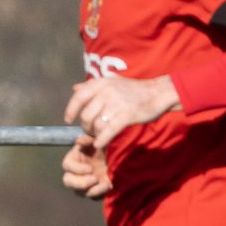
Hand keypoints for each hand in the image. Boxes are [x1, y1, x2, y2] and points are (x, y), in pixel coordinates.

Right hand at [60, 138, 112, 199]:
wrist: (121, 153)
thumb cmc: (106, 143)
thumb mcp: (99, 137)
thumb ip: (89, 137)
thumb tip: (78, 141)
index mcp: (74, 158)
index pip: (67, 166)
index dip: (77, 169)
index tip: (90, 168)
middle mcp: (77, 172)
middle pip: (68, 182)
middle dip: (80, 183)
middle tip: (94, 179)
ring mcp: (86, 183)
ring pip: (80, 192)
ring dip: (92, 190)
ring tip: (106, 184)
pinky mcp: (95, 190)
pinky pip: (94, 197)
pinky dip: (101, 194)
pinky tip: (110, 186)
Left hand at [65, 73, 179, 147]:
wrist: (157, 93)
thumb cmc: (133, 89)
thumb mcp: (111, 82)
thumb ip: (92, 86)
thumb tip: (74, 89)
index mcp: (101, 83)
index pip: (78, 97)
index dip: (70, 110)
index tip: (68, 120)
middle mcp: (106, 92)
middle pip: (85, 115)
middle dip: (85, 126)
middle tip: (89, 130)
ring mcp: (116, 103)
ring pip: (96, 124)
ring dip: (94, 133)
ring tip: (98, 134)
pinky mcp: (126, 115)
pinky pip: (108, 130)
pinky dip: (101, 139)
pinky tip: (99, 143)